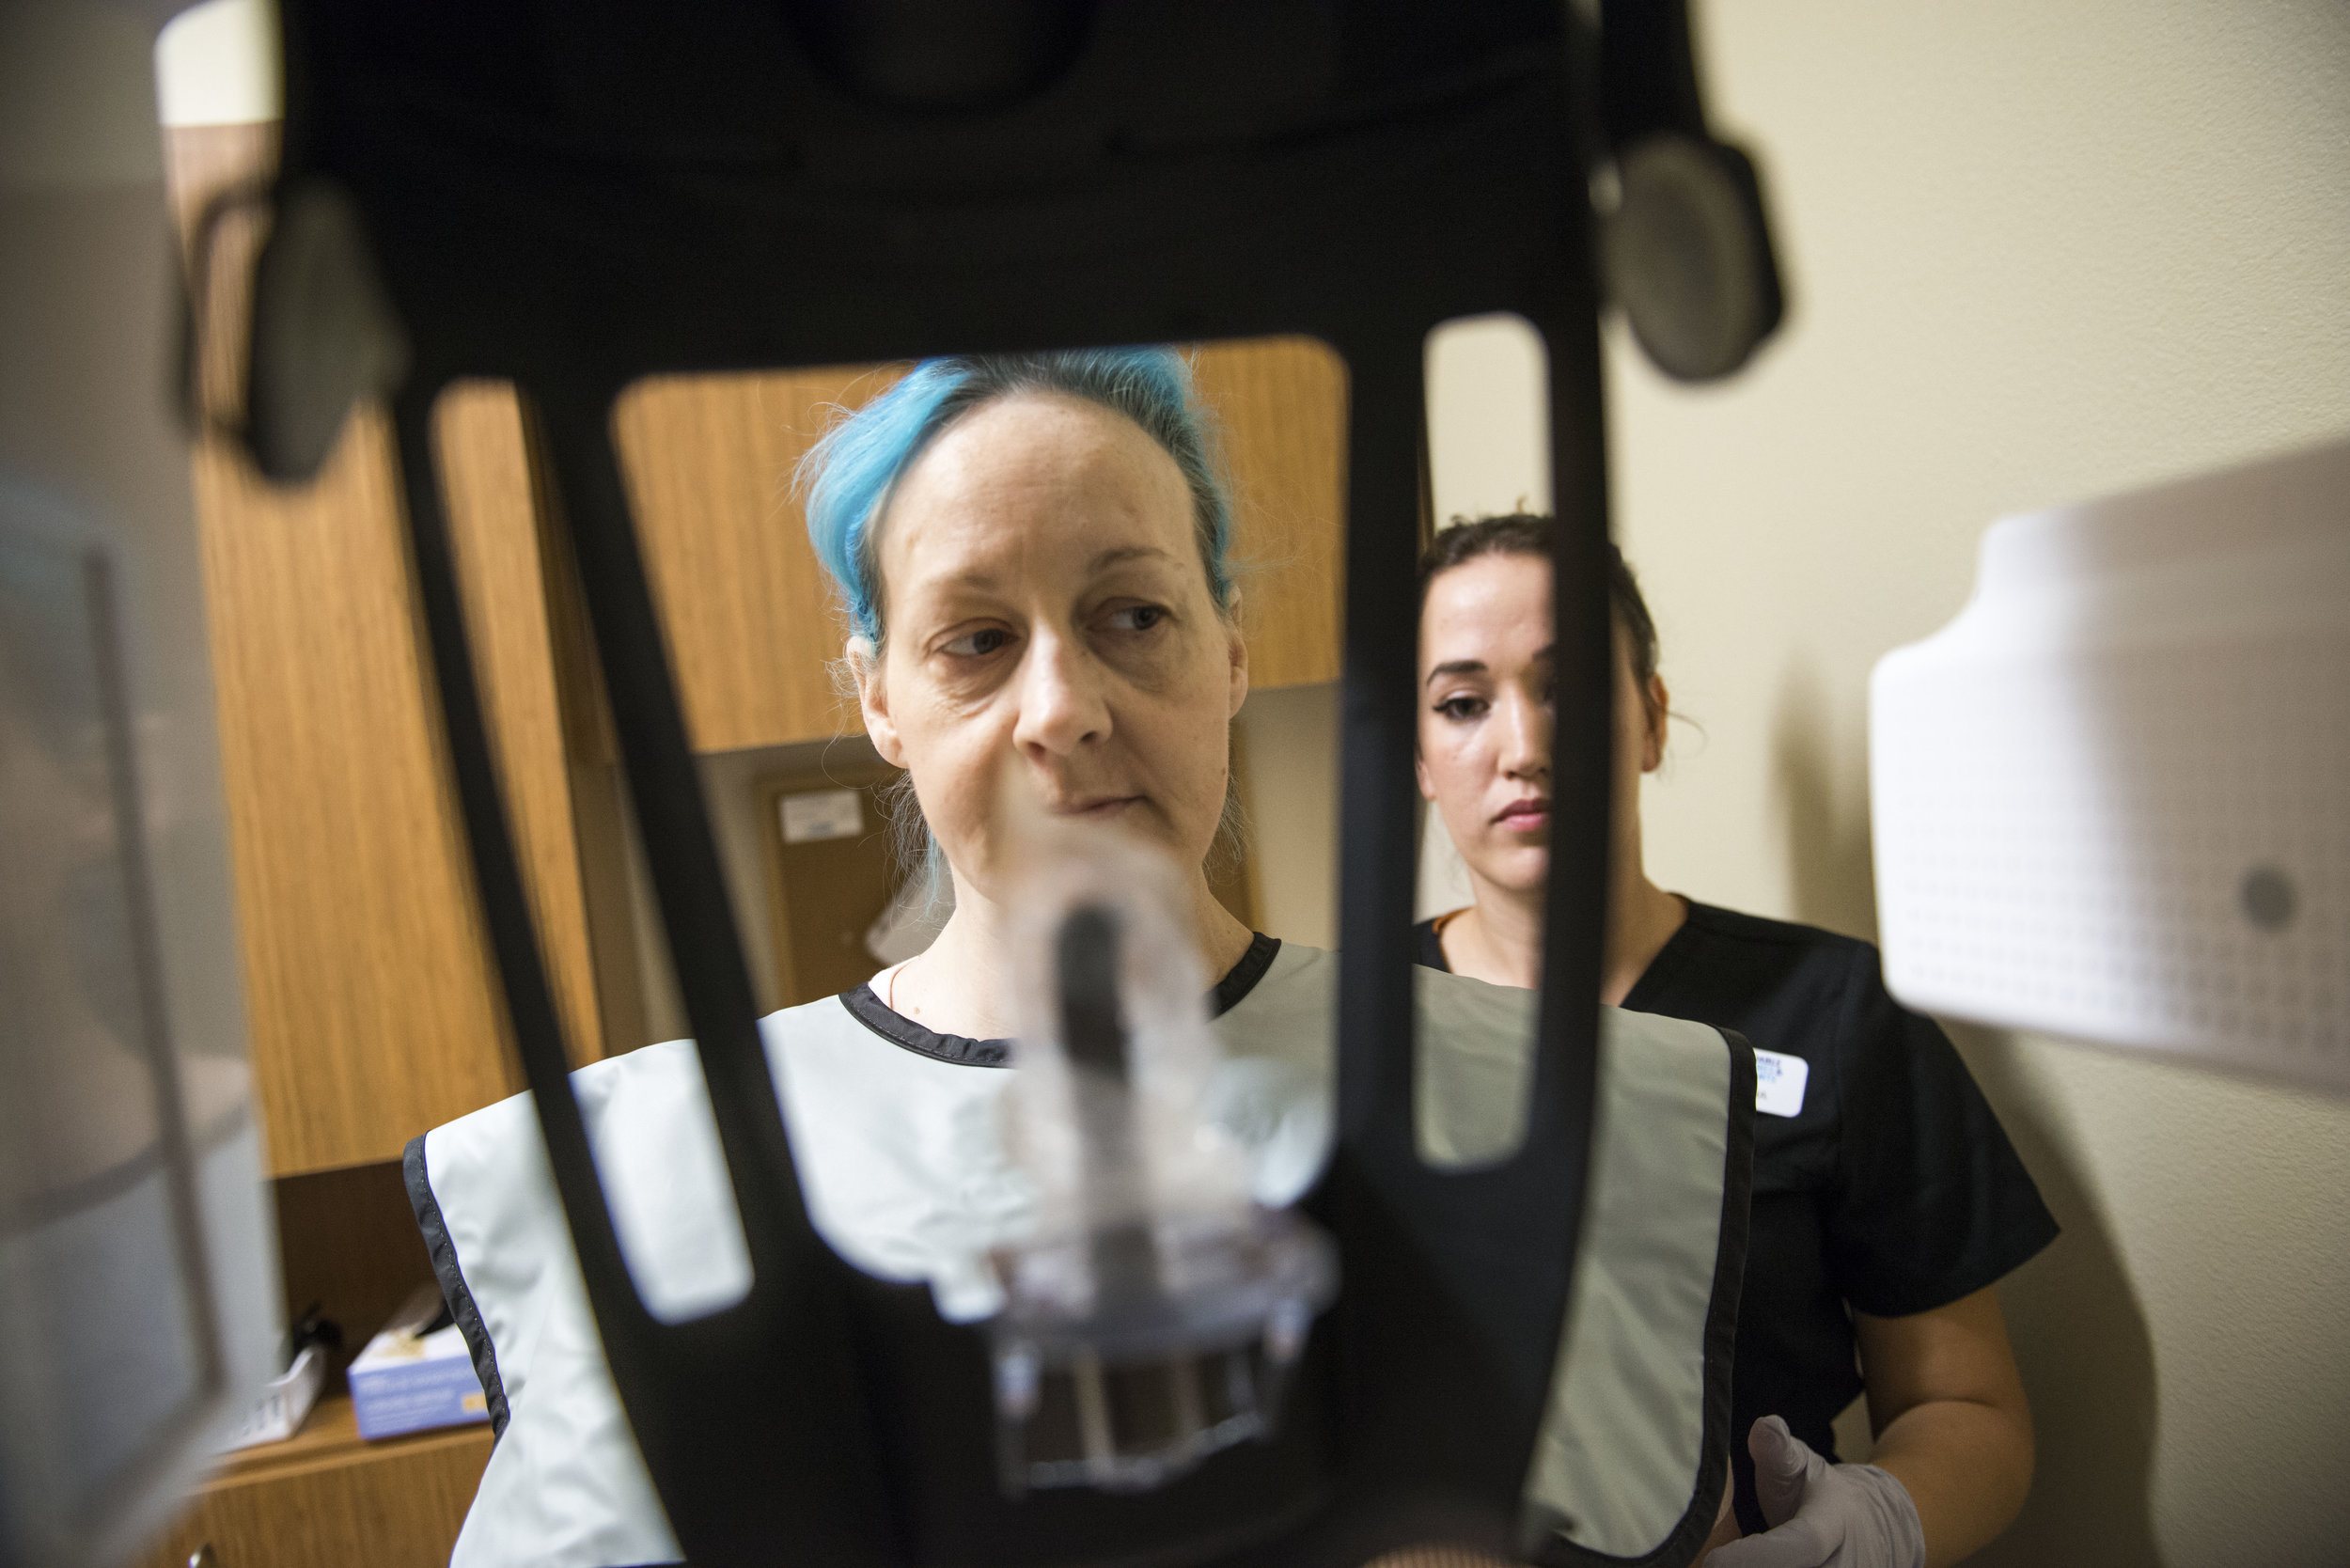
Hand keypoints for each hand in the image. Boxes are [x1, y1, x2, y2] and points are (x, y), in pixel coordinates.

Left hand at [1703, 1416, 1924, 1567]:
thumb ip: (1780, 1451)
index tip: (1712, 1563)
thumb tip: (1766, 1425)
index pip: (1796, 1547)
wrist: (1870, 1529)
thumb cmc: (1819, 1494)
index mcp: (1831, 1527)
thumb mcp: (1802, 1465)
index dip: (1756, 1558)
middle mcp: (1843, 1567)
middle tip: (1701, 1567)